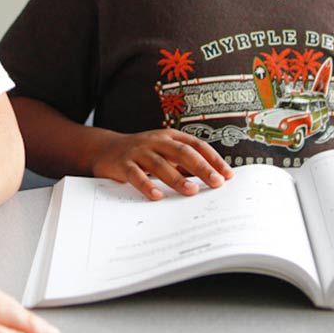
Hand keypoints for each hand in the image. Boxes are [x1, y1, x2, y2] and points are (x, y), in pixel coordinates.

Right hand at [91, 128, 232, 199]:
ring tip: (191, 191)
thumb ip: (184, 163)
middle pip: (181, 152)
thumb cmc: (142, 154)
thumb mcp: (164, 152)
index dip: (213, 158)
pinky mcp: (123, 163)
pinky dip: (146, 185)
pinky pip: (135, 174)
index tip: (228, 175)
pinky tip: (156, 196)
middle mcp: (155, 141)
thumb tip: (214, 180)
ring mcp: (138, 151)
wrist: (105, 148)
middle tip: (217, 182)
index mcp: (169, 136)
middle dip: (201, 167)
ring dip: (177, 178)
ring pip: (160, 163)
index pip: (196, 144)